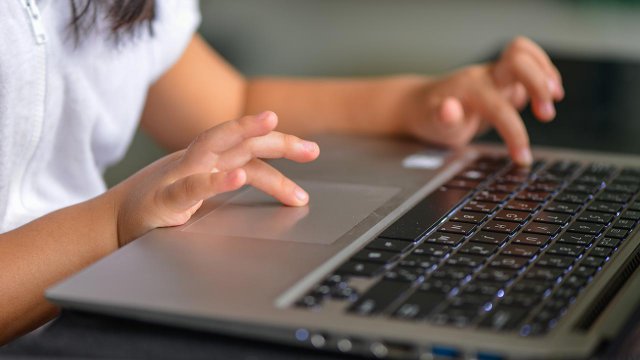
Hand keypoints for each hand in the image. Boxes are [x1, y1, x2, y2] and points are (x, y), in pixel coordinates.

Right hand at [110, 111, 319, 245]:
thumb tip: (262, 182)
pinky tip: (235, 177)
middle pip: (239, 142)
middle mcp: (195, 161)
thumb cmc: (158, 205)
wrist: (110, 224)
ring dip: (242, 133)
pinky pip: (189, 187)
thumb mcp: (200, 190)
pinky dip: (214, 180)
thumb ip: (226, 181)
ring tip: (272, 125)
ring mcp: (177, 176)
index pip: (248, 149)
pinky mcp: (163, 201)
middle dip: (276, 139)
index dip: (279, 145)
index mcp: (207, 161)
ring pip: (213, 147)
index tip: (311, 150)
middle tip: (311, 149)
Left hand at [400, 36, 563, 164]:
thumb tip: (448, 109)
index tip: (522, 158)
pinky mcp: (504, 78)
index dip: (516, 135)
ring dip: (546, 73)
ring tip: (555, 98)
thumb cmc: (429, 116)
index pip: (501, 108)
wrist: (420, 104)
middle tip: (546, 114)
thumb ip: (443, 119)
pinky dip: (545, 74)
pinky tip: (548, 96)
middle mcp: (485, 76)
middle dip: (539, 84)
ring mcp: (496, 74)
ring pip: (525, 53)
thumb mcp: (432, 125)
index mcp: (470, 89)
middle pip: (518, 58)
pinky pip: (529, 63)